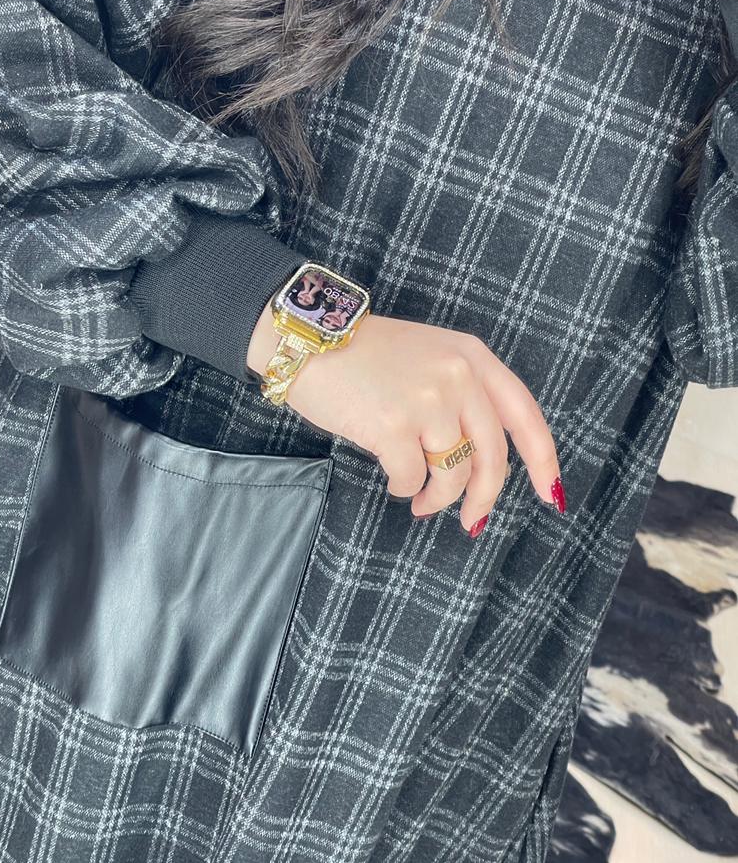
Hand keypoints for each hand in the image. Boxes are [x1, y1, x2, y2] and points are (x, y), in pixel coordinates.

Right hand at [247, 305, 562, 533]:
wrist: (310, 341)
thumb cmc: (365, 356)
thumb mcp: (429, 358)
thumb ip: (462, 397)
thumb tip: (478, 466)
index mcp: (473, 357)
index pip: (524, 415)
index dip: (543, 460)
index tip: (551, 494)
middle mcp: (458, 377)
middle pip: (491, 457)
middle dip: (483, 498)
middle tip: (471, 521)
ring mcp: (427, 401)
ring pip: (451, 474)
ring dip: (435, 496)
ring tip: (416, 496)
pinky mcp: (393, 426)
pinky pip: (411, 477)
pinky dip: (402, 486)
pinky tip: (392, 476)